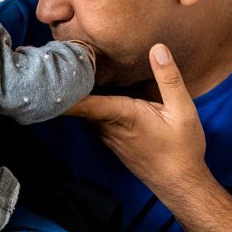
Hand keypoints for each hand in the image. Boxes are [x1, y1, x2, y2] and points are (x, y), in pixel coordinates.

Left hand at [64, 43, 207, 195]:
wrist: (178, 183)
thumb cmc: (181, 148)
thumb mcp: (182, 111)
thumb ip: (168, 79)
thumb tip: (157, 48)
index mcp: (122, 115)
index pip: (84, 103)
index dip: (65, 91)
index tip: (49, 76)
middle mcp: (108, 126)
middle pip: (78, 104)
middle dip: (65, 85)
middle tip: (51, 61)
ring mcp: (106, 135)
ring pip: (83, 112)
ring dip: (73, 95)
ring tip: (63, 70)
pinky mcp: (110, 140)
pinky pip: (92, 118)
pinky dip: (85, 104)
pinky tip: (86, 90)